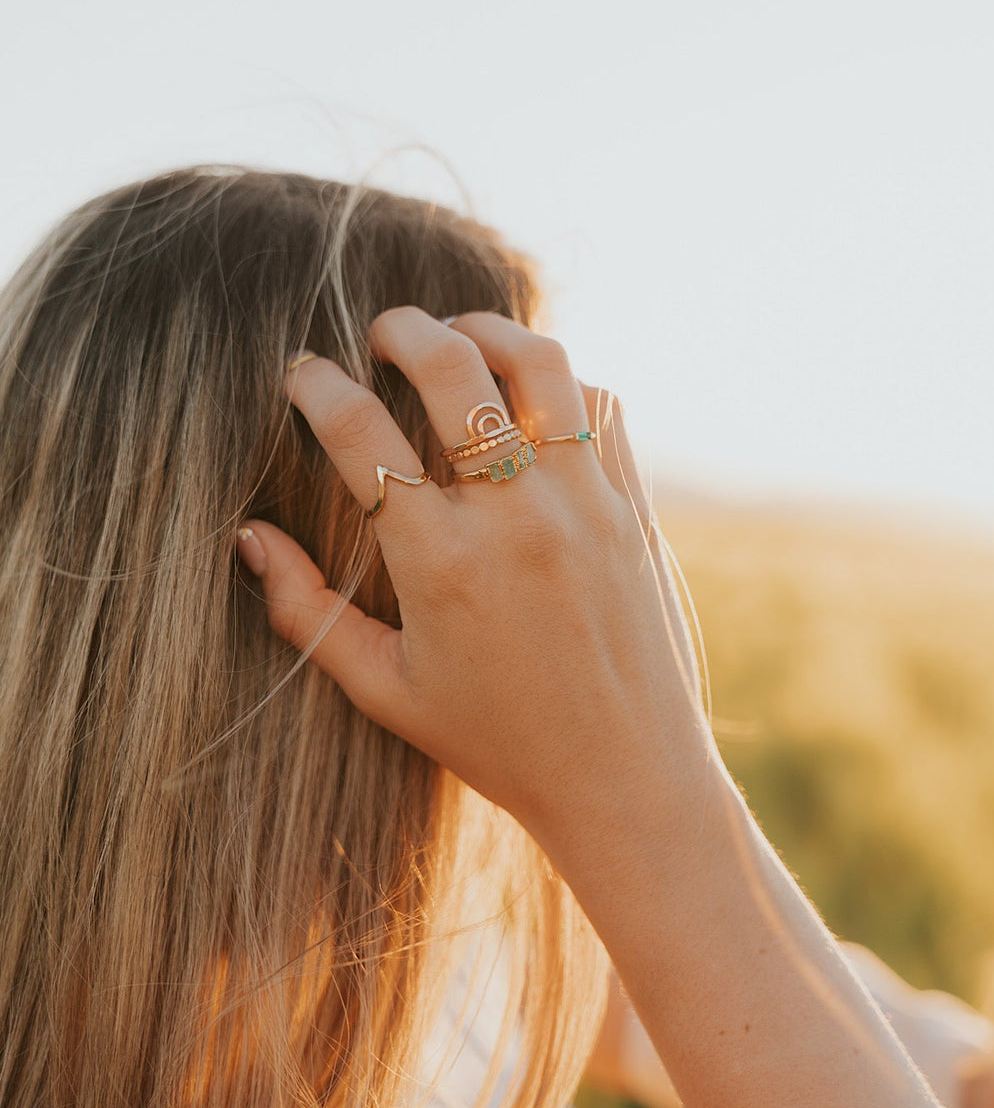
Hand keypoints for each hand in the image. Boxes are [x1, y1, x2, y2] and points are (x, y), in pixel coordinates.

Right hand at [235, 306, 717, 870]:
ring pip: (538, 362)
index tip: (302, 375)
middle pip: (449, 366)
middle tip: (377, 333)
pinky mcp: (631, 507)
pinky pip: (598, 407)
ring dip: (485, 331)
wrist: (624, 779)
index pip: (358, 431)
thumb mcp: (385, 691)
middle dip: (399, 328)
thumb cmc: (496, 743)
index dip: (316, 386)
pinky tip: (526, 401)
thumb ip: (307, 611)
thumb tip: (248, 537)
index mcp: (440, 563)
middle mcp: (514, 518)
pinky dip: (558, 384)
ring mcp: (583, 504)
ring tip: (456, 338)